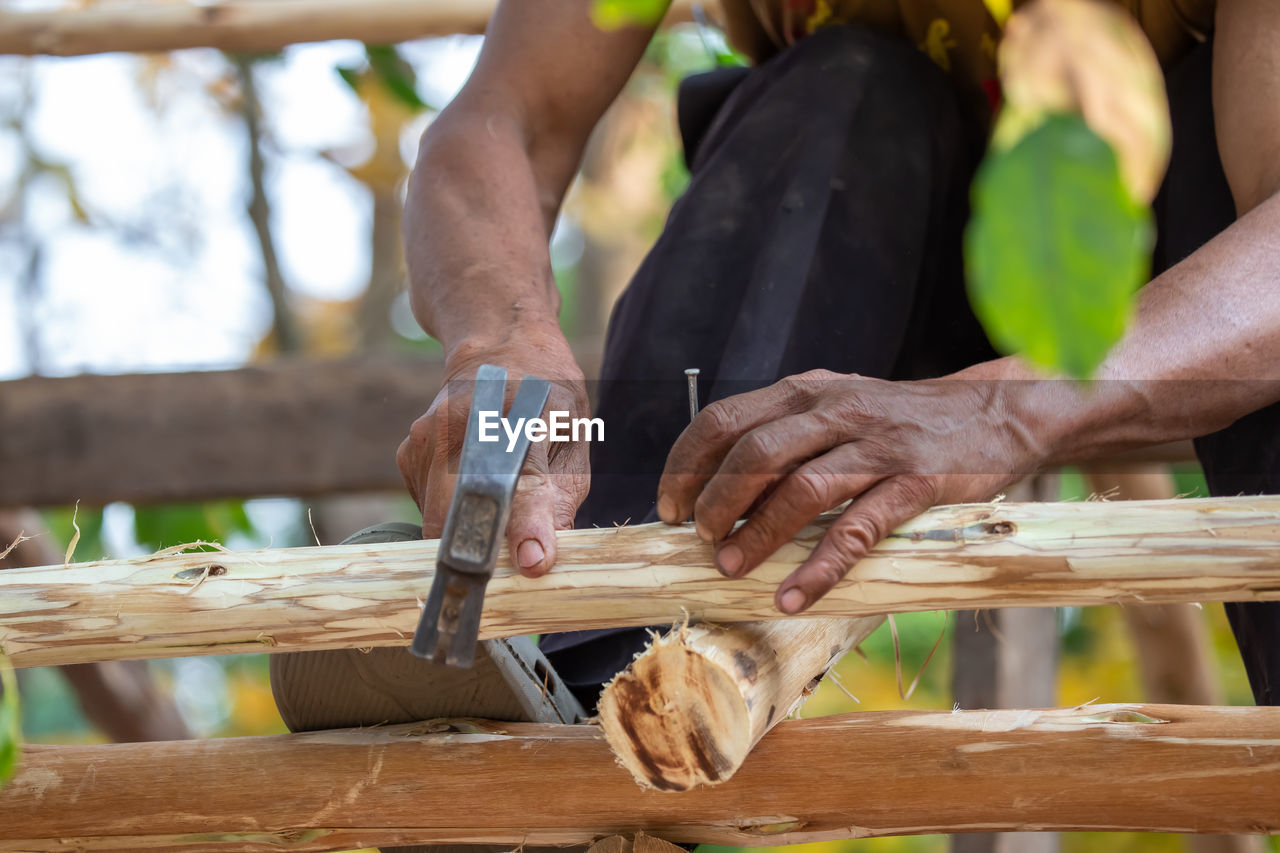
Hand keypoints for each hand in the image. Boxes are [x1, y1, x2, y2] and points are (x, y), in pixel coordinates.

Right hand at [397, 333, 589, 576]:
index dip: (528, 525)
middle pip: (463, 510)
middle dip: (481, 551)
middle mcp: (467, 421)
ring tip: (496, 496)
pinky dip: (451, 511)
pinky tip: (471, 480)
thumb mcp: (573, 443)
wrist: (498, 347)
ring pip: (440, 519)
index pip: (524, 478)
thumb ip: (559, 502)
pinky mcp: (407, 453)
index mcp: (527, 414)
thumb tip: (539, 561)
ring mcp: (428, 436)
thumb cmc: (547, 402)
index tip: (532, 561)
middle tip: (506, 567)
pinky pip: (428, 508)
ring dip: (468, 528)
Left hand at [655, 369, 1047, 611]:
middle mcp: (836, 410)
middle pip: (754, 455)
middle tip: (701, 541)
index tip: (670, 506)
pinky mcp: (917, 482)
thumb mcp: (835, 404)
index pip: (723, 419)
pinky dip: (821, 567)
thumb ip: (783, 431)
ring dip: (759, 535)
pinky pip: (859, 530)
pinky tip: (794, 595)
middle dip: (716, 503)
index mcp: (806, 390)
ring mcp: (878, 446)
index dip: (686, 465)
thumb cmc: (898, 419)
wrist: (995, 413)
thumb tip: (717, 488)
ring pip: (802, 490)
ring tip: (731, 568)